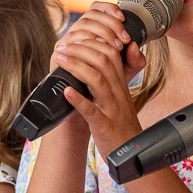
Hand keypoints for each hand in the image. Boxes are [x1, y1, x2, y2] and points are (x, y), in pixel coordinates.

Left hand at [53, 1, 146, 148]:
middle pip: (104, 61)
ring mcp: (112, 109)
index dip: (93, 42)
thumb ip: (115, 76)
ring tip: (60, 59)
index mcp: (120, 85)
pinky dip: (78, 100)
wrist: (131, 153)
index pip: (111, 54)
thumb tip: (111, 55)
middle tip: (62, 47)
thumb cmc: (121, 125)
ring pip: (97, 80)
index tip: (74, 39)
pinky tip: (66, 91)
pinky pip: (92, 111)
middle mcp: (118, 93)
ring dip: (77, 67)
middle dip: (81, 50)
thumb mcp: (120, 97)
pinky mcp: (105, 126)